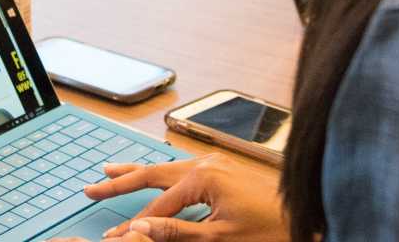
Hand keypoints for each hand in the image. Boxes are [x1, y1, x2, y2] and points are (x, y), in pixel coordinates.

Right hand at [49, 157, 286, 240]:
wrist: (306, 220)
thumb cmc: (269, 231)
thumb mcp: (218, 239)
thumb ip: (176, 232)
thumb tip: (140, 230)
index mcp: (203, 177)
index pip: (156, 206)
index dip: (132, 224)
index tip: (112, 236)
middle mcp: (207, 164)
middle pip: (153, 173)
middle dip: (121, 181)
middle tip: (92, 186)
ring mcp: (217, 164)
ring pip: (167, 167)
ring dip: (138, 171)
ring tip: (112, 169)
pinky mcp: (225, 170)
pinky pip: (183, 168)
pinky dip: (162, 173)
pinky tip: (156, 173)